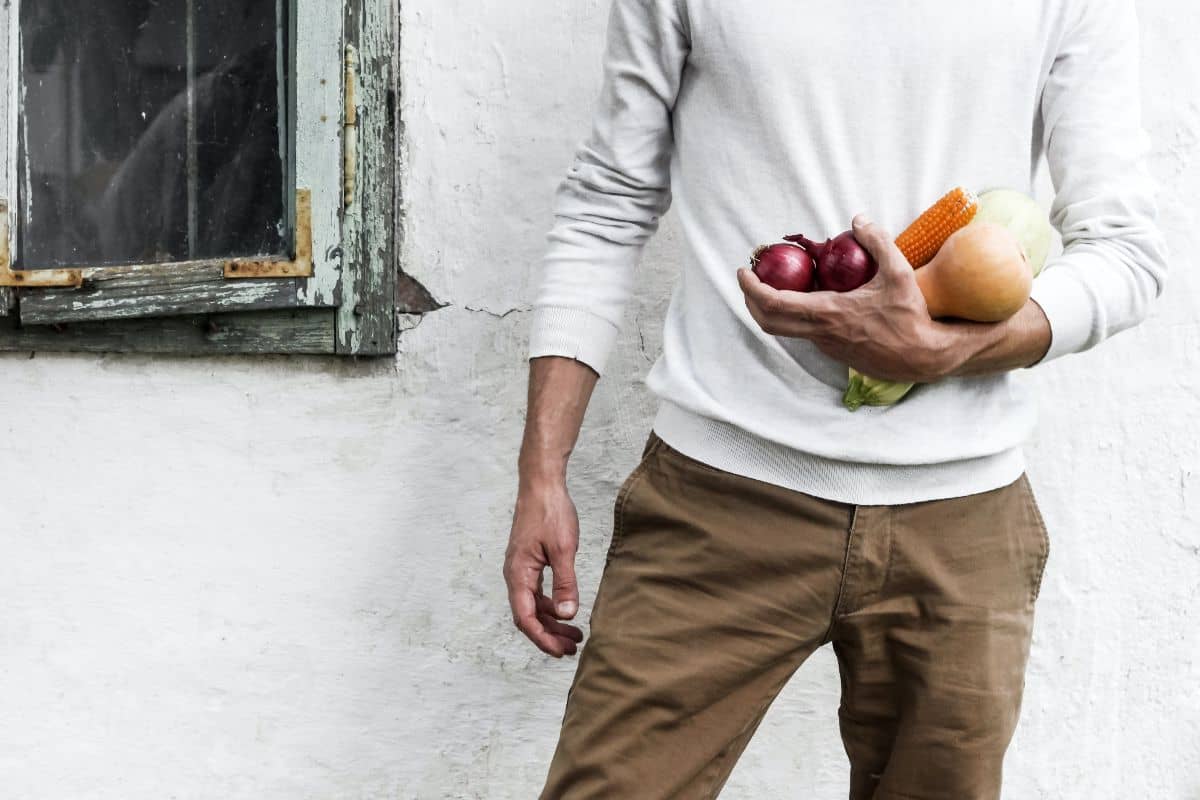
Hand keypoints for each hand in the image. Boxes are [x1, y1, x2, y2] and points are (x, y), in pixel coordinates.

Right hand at [503, 481, 584, 657]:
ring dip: (552, 621)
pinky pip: (536, 592)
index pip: (526, 618)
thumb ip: (565, 584)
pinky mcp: (529, 562)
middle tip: (573, 647)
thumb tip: (567, 615)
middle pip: (528, 616)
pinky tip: (567, 609)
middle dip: (549, 634)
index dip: (543, 639)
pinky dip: (551, 604)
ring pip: (533, 605)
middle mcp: (515, 575)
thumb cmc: (551, 512)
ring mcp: (520, 569)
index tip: (561, 651)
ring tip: (575, 634)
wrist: (541, 484)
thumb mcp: (564, 549)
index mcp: (518, 574)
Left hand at [738, 214, 957, 382]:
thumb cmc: (910, 316)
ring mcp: (824, 344)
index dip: (752, 288)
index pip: (774, 303)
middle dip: (751, 299)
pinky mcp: (833, 350)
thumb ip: (878, 242)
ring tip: (775, 282)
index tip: (744, 272)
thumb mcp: (899, 273)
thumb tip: (858, 220)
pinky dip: (794, 313)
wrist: (922, 357)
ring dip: (772, 307)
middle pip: (768, 321)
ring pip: (785, 328)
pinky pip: (804, 330)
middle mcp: (819, 333)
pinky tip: (808, 294)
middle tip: (750, 277)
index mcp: (828, 313)